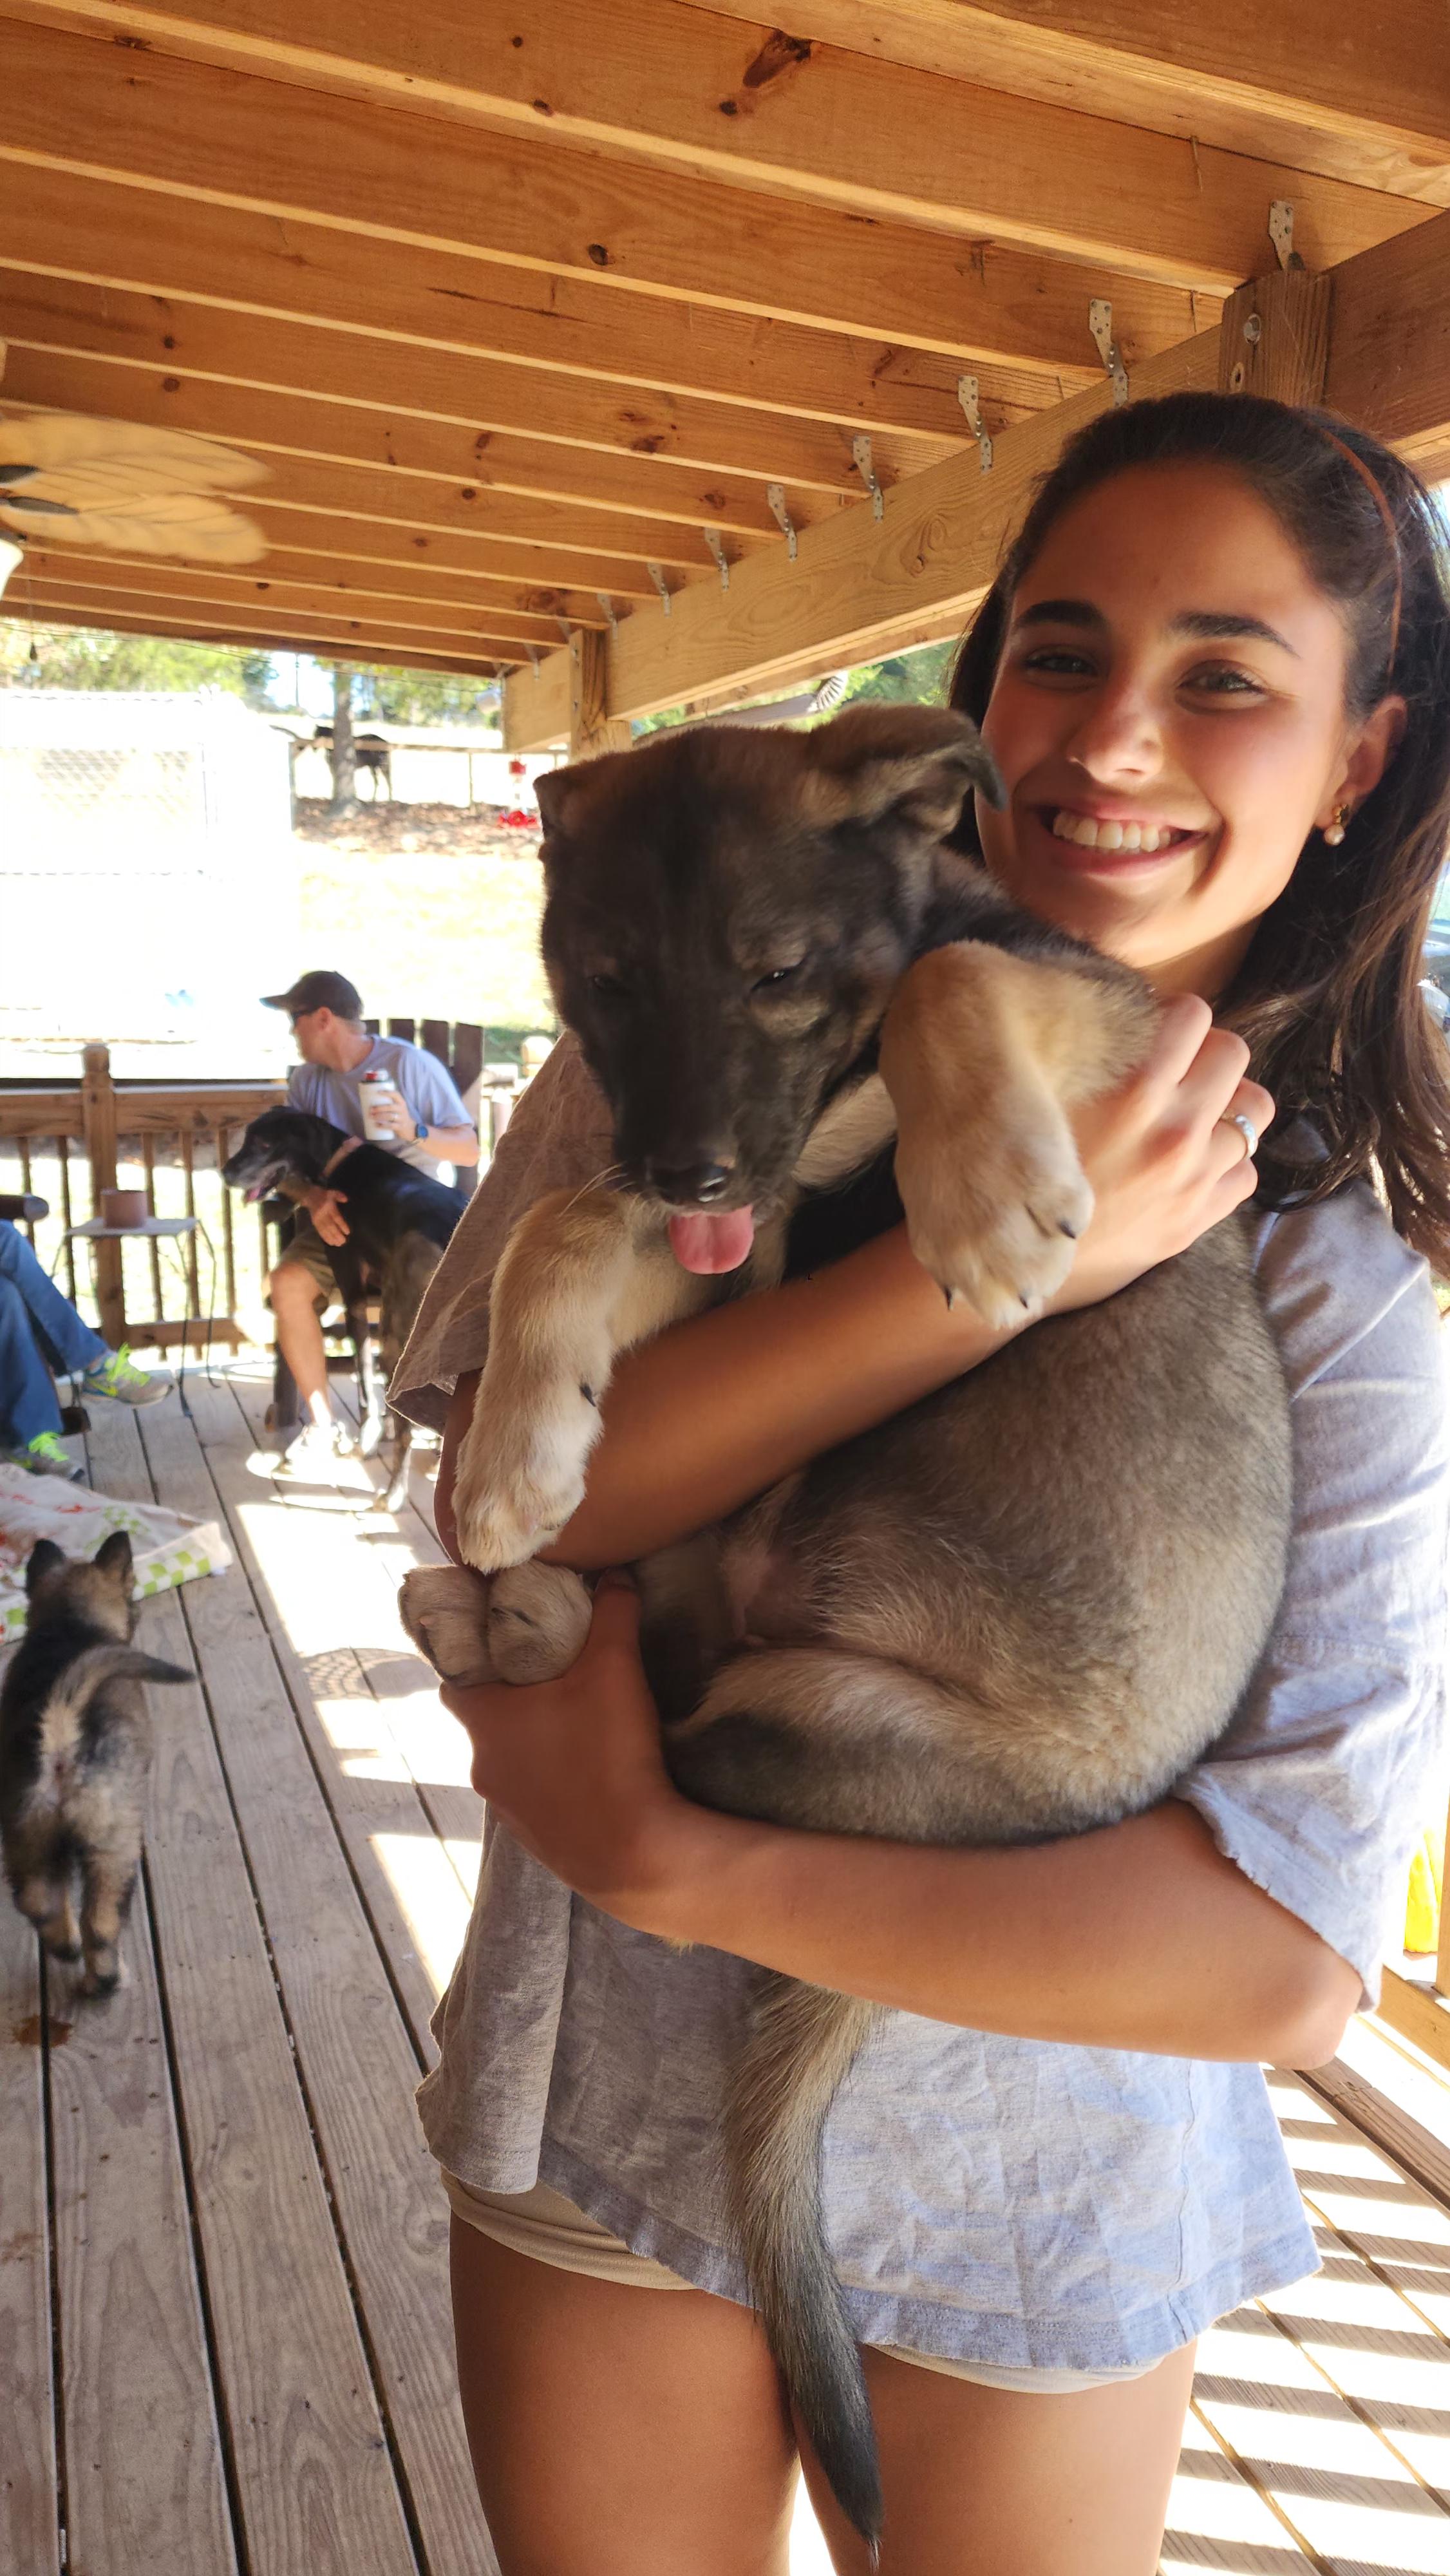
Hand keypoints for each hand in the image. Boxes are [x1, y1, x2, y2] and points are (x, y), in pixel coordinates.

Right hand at [306, 1184, 350, 1246]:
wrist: (309, 1196)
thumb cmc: (323, 1195)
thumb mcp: (332, 1192)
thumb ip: (339, 1196)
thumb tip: (346, 1200)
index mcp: (328, 1207)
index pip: (336, 1217)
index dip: (342, 1225)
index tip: (347, 1232)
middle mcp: (323, 1214)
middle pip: (330, 1226)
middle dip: (336, 1234)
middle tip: (343, 1241)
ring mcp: (318, 1219)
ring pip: (325, 1230)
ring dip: (331, 1238)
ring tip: (337, 1244)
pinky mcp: (314, 1223)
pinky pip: (319, 1231)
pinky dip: (325, 1237)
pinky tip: (330, 1242)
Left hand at [366, 1090, 412, 1137]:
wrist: (409, 1127)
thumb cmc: (398, 1115)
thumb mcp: (397, 1107)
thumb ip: (388, 1103)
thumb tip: (368, 1100)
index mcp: (401, 1102)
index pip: (396, 1095)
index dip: (387, 1093)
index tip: (378, 1092)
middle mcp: (402, 1109)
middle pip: (390, 1107)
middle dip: (379, 1108)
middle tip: (370, 1110)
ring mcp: (402, 1118)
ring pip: (390, 1116)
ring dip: (379, 1116)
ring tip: (371, 1116)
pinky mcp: (400, 1127)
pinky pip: (391, 1126)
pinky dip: (383, 1125)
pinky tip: (376, 1125)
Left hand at [440, 1571, 692, 1923]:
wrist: (633, 1854)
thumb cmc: (608, 1751)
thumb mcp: (615, 1667)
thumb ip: (613, 1613)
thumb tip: (614, 1575)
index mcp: (484, 1721)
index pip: (454, 1679)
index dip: (473, 1658)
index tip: (505, 1641)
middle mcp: (482, 1766)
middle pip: (485, 1719)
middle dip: (515, 1696)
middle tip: (556, 1674)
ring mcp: (506, 1810)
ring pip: (509, 1760)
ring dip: (535, 1740)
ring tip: (579, 1721)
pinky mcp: (536, 1841)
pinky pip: (535, 1796)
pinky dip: (554, 1780)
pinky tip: (591, 1770)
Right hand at [1048, 996, 1273, 1313]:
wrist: (1016, 1261)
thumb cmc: (1021, 1170)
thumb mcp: (1044, 1097)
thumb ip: (1090, 1053)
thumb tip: (1127, 1014)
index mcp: (1134, 1088)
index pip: (1194, 1015)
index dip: (1176, 1019)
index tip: (1159, 1034)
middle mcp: (1174, 1130)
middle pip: (1234, 1054)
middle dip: (1209, 1055)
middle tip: (1181, 1072)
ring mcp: (1192, 1177)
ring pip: (1253, 1113)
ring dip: (1227, 1108)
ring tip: (1196, 1118)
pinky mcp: (1196, 1219)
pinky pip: (1246, 1174)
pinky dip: (1226, 1165)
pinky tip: (1189, 1168)